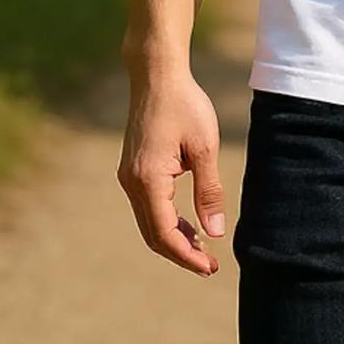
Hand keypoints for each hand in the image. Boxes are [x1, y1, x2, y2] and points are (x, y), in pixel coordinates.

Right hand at [116, 66, 227, 277]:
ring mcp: (128, 177)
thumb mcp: (204, 146)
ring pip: (149, 222)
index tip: (210, 268)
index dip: (187, 255)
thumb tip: (215, 232)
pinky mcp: (132, 170)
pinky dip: (166, 220)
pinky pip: (147, 206)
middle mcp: (131, 183)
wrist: (157, 76)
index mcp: (148, 180)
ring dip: (174, 238)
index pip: (165, 233)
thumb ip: (209, 191)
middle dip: (181, 252)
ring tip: (203, 247)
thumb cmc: (184, 105)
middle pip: (153, 234)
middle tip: (210, 265)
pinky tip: (188, 223)